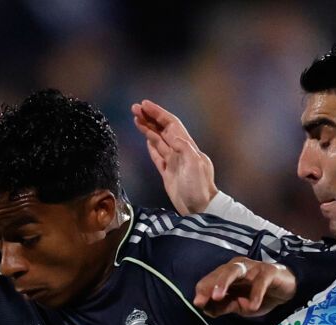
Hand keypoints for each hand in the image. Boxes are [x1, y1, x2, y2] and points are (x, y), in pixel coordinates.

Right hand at [132, 99, 215, 215]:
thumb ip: (184, 148)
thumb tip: (173, 136)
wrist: (200, 208)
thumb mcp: (195, 164)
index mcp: (187, 146)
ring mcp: (173, 162)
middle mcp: (180, 151)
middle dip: (149, 118)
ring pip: (158, 140)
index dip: (158, 113)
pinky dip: (151, 146)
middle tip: (135, 108)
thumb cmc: (200, 187)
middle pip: (162, 129)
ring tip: (136, 118)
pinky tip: (146, 139)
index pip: (171, 124)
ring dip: (147, 129)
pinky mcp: (168, 173)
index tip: (145, 105)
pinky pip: (157, 155)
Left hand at [195, 259, 295, 318]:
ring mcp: (254, 268)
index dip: (203, 290)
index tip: (197, 304)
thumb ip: (224, 306)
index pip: (211, 279)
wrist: (288, 290)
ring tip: (218, 297)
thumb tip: (205, 309)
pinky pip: (260, 282)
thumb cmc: (261, 296)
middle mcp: (239, 267)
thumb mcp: (240, 305)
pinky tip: (252, 307)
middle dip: (209, 285)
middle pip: (221, 272)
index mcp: (229, 274)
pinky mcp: (269, 271)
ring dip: (224, 283)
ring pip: (235, 270)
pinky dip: (256, 294)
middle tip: (201, 300)